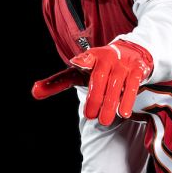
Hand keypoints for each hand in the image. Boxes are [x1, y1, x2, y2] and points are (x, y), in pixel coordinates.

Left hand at [32, 39, 152, 125]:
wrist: (131, 52)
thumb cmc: (99, 67)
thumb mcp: (79, 73)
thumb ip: (58, 83)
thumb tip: (34, 92)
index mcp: (92, 57)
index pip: (86, 58)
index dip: (83, 60)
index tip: (77, 63)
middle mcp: (108, 58)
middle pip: (100, 78)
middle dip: (96, 98)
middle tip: (91, 117)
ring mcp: (123, 64)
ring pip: (116, 84)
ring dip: (111, 103)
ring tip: (105, 120)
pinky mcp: (137, 70)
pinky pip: (132, 86)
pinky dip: (127, 99)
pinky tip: (124, 113)